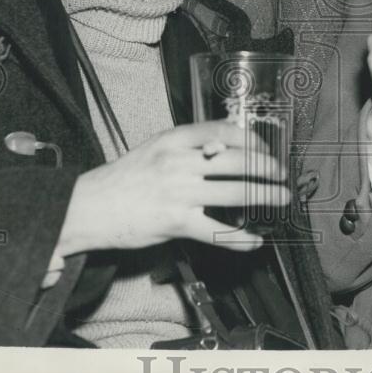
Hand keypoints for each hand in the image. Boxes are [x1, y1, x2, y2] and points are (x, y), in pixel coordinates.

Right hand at [54, 121, 288, 256]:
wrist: (89, 207)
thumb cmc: (124, 178)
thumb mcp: (156, 147)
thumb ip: (189, 144)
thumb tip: (226, 143)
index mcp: (175, 139)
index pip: (225, 131)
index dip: (253, 140)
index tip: (266, 149)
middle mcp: (179, 161)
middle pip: (238, 160)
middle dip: (268, 168)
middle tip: (282, 175)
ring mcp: (179, 192)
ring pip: (236, 192)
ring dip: (266, 196)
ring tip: (281, 199)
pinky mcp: (175, 222)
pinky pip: (218, 231)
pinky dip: (241, 239)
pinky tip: (254, 241)